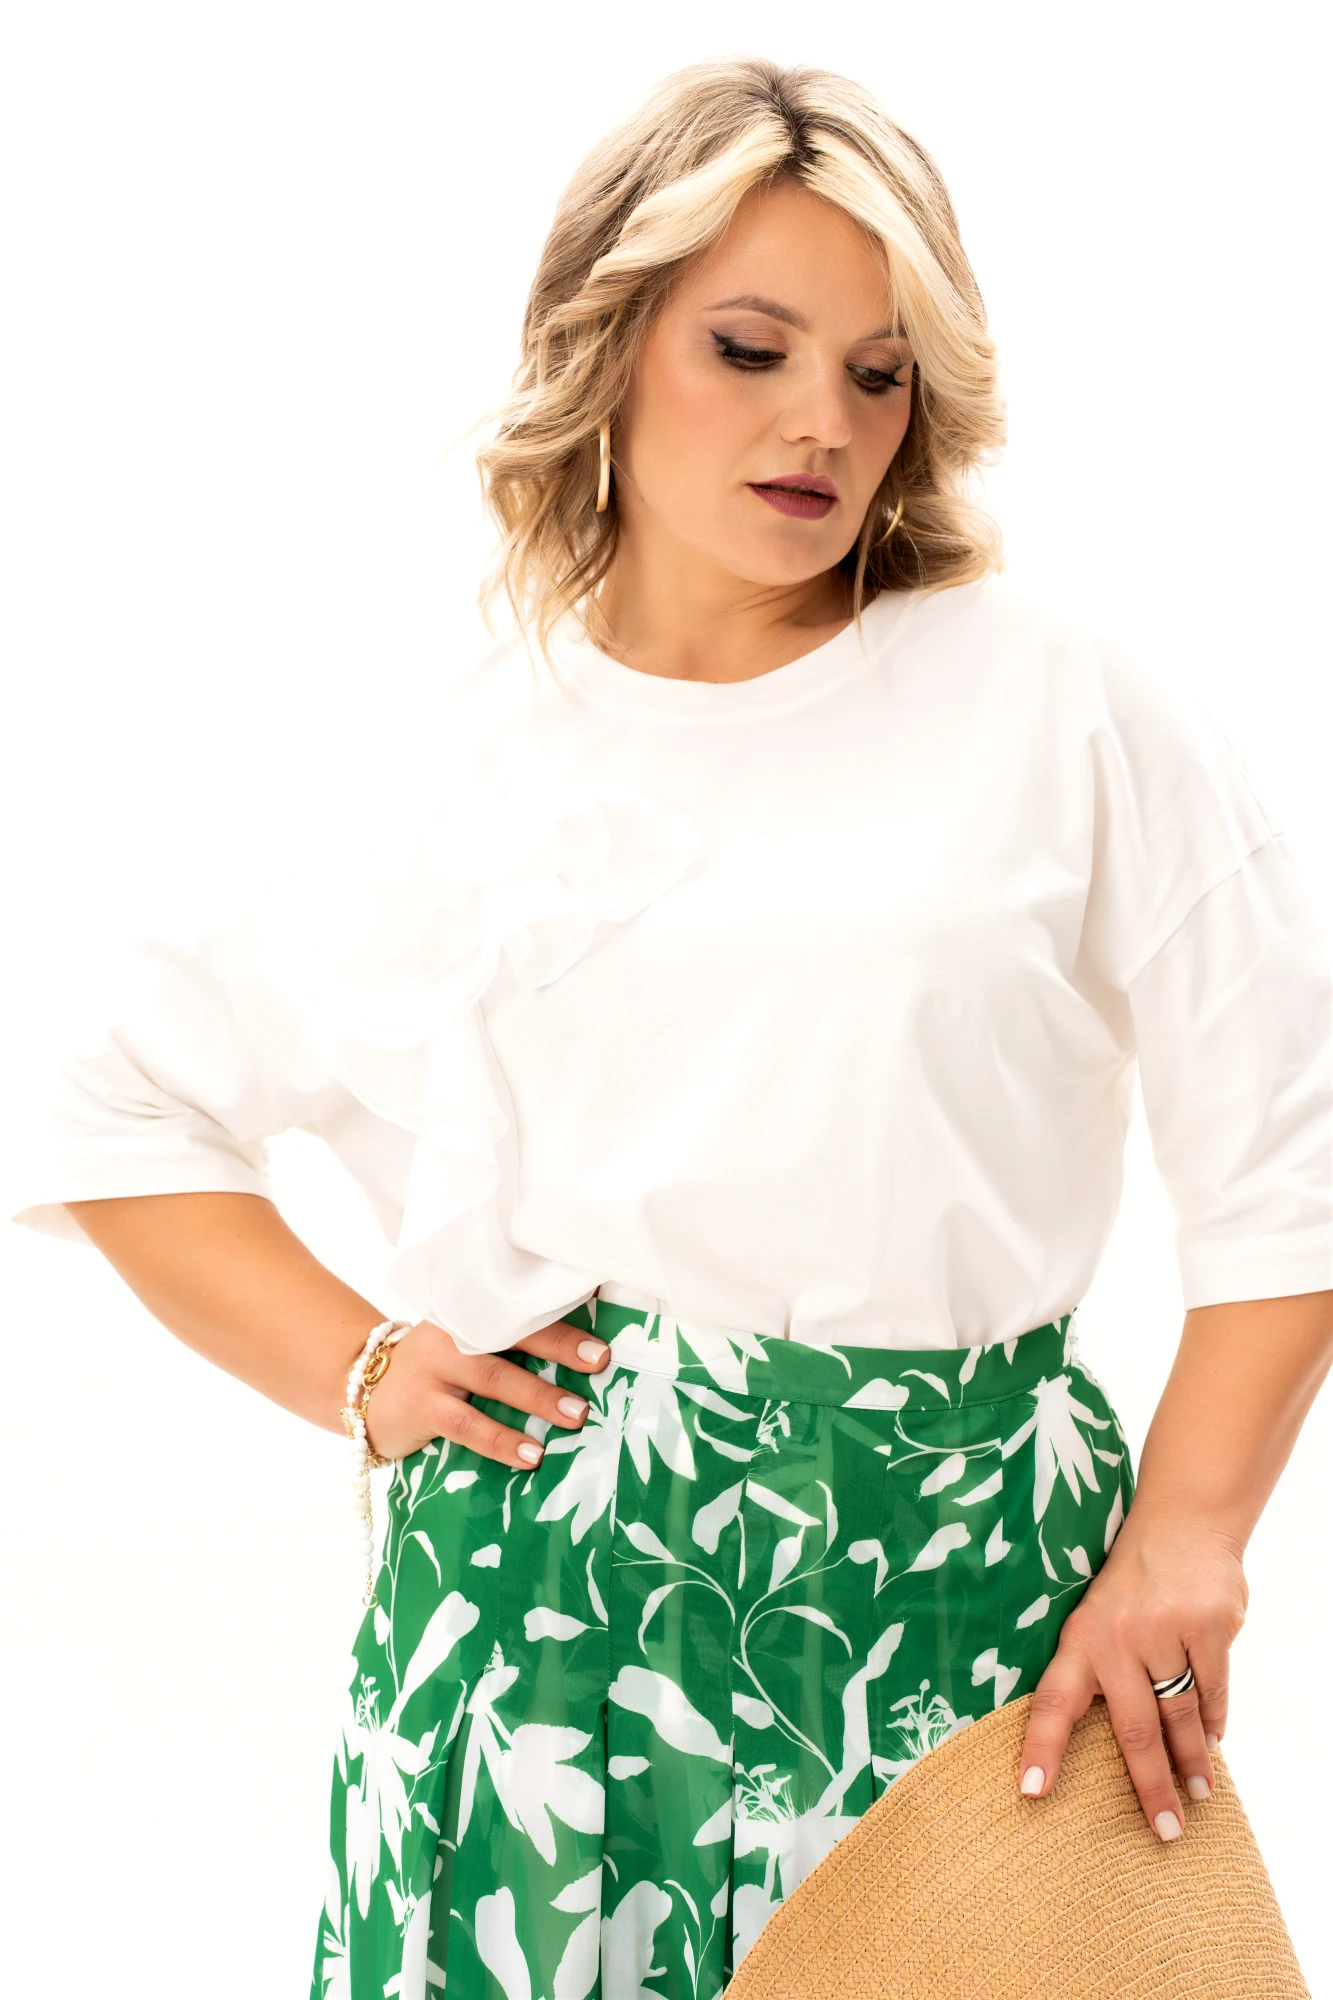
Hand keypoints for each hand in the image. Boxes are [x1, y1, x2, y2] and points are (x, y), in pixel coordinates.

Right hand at [360, 1317, 609, 1468]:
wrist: (361, 1391)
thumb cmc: (434, 1370)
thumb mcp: (465, 1346)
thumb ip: (507, 1344)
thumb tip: (580, 1355)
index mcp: (469, 1311)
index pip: (519, 1310)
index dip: (561, 1319)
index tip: (600, 1331)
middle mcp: (452, 1333)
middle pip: (511, 1336)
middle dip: (559, 1349)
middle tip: (599, 1362)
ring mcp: (434, 1368)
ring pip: (494, 1379)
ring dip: (538, 1397)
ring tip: (576, 1414)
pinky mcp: (422, 1406)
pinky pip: (468, 1425)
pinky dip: (503, 1440)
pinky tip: (531, 1455)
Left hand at [1015, 1508, 1247, 1838]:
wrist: (1180, 1525)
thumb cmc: (1131, 1587)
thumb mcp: (1096, 1619)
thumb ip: (1096, 1673)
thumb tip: (1099, 1748)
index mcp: (1079, 1639)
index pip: (1051, 1700)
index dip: (1041, 1748)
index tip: (1031, 1793)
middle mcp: (1117, 1637)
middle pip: (1134, 1731)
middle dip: (1151, 1788)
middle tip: (1165, 1831)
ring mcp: (1165, 1631)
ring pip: (1180, 1716)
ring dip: (1191, 1762)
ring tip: (1198, 1795)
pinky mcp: (1207, 1625)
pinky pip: (1213, 1690)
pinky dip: (1214, 1723)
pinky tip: (1213, 1744)